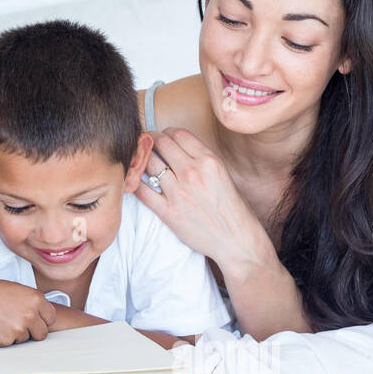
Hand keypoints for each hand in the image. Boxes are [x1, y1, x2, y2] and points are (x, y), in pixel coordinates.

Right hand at [0, 272, 56, 345]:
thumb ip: (28, 300)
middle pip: (42, 333)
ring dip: (15, 335)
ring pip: (25, 339)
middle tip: (16, 325)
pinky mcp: (8, 340)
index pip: (50, 317)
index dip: (41, 320)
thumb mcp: (11, 288)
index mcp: (35, 297)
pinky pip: (11, 344)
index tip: (33, 320)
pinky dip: (2, 339)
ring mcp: (20, 327)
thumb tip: (39, 312)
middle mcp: (31, 312)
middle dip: (31, 331)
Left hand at [134, 127, 267, 269]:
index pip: (178, 133)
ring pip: (149, 163)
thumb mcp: (222, 174)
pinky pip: (141, 190)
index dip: (166, 133)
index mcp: (209, 161)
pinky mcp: (168, 212)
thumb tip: (177, 146)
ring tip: (141, 163)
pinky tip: (137, 181)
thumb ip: (200, 158)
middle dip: (152, 142)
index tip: (162, 138)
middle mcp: (193, 173)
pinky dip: (135, 183)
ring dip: (143, 161)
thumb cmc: (231, 208)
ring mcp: (179, 193)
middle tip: (147, 147)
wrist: (236, 240)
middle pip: (160, 143)